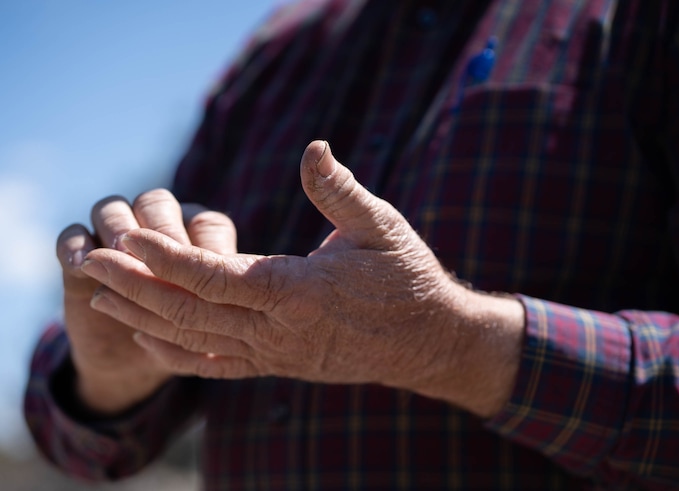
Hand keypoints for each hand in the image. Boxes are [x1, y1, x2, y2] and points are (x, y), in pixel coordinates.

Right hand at [57, 189, 236, 414]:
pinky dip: (73, 245)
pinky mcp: (82, 256)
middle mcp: (163, 227)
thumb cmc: (209, 332)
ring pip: (112, 209)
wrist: (154, 358)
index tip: (211, 267)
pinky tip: (79, 266)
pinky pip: (71, 236)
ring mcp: (118, 238)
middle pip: (156, 204)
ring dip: (114, 228)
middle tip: (161, 256)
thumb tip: (305, 274)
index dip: (203, 244)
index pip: (206, 223)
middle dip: (159, 234)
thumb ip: (248, 295)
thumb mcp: (234, 316)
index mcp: (205, 237)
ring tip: (115, 257)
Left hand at [81, 141, 523, 415]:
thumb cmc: (406, 279)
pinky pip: (215, 365)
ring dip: (144, 316)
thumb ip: (341, 192)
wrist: (426, 341)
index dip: (168, 259)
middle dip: (136, 285)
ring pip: (195, 340)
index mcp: (299, 292)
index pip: (217, 277)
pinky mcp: (277, 364)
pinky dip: (175, 353)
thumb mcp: (382, 226)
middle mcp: (278, 330)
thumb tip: (314, 147)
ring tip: (101, 295)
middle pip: (191, 311)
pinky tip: (146, 337)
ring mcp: (274, 353)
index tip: (130, 238)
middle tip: (91, 260)